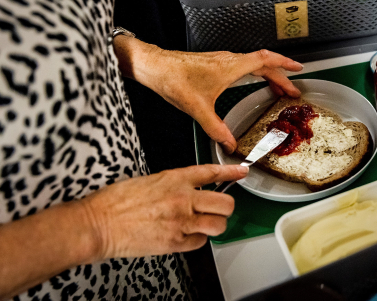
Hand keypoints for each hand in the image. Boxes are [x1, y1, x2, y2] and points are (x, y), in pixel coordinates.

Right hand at [82, 165, 247, 259]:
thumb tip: (189, 189)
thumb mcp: (149, 181)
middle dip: (225, 207)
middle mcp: (182, 198)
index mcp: (175, 179)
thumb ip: (174, 184)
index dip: (231, 172)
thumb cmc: (114, 202)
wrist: (97, 224)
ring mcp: (181, 221)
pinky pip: (200, 242)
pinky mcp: (175, 242)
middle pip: (225, 203)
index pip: (212, 172)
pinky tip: (185, 236)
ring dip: (214, 225)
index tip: (241, 172)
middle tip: (217, 209)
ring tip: (202, 224)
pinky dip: (196, 240)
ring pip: (218, 225)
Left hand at [129, 44, 303, 152]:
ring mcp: (222, 61)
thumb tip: (230, 144)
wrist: (153, 66)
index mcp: (231, 66)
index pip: (266, 60)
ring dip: (268, 75)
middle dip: (281, 77)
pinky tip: (251, 84)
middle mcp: (229, 60)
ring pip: (253, 64)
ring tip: (277, 89)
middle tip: (292, 91)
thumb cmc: (173, 78)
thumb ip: (216, 128)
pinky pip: (243, 66)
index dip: (285, 65)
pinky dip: (255, 74)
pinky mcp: (214, 64)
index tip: (298, 70)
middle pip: (264, 64)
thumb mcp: (197, 108)